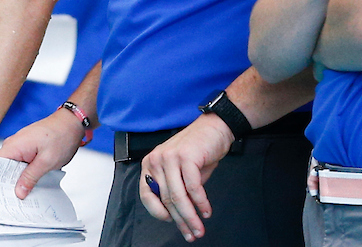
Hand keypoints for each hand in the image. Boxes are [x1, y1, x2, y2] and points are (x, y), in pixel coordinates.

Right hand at [0, 108, 82, 198]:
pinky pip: (20, 163)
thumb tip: (18, 192)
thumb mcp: (47, 161)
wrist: (72, 123)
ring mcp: (20, 145)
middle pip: (2, 168)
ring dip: (17, 179)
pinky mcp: (27, 148)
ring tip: (22, 195)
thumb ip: (30, 177)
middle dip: (7, 184)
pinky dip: (24, 173)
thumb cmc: (62, 136)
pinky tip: (29, 184)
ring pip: (12, 167)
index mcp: (14, 145)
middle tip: (12, 200)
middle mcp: (14, 144)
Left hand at [139, 114, 232, 241]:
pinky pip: (193, 187)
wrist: (214, 127)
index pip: (146, 194)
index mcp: (150, 163)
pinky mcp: (186, 157)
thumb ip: (175, 189)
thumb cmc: (198, 150)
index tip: (170, 222)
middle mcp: (156, 160)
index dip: (157, 212)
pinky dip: (201, 203)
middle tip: (191, 234)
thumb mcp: (180, 170)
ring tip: (199, 229)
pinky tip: (206, 212)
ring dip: (191, 217)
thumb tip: (177, 215)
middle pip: (166, 199)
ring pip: (178, 196)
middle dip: (180, 220)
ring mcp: (170, 157)